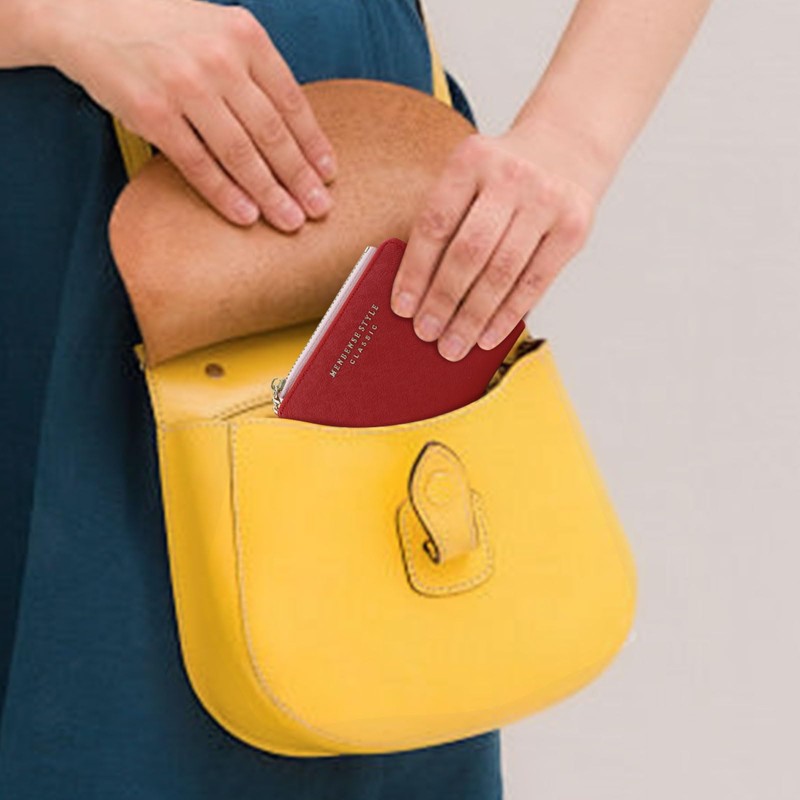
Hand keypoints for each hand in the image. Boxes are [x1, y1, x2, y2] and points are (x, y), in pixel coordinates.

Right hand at [43, 0, 336, 228]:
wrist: (87, 12)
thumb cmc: (161, 27)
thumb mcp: (217, 30)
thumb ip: (253, 71)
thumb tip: (292, 131)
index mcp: (245, 35)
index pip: (291, 100)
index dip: (313, 143)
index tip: (328, 175)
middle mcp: (219, 58)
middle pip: (272, 132)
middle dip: (299, 177)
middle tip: (318, 209)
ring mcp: (185, 85)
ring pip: (240, 152)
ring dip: (270, 193)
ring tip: (290, 220)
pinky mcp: (153, 112)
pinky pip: (198, 163)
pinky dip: (225, 194)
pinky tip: (246, 215)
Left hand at [390, 127, 599, 359]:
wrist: (568, 144)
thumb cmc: (504, 176)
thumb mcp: (470, 178)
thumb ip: (447, 223)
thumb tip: (418, 293)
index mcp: (472, 159)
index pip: (435, 223)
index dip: (415, 271)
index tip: (402, 308)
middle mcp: (510, 176)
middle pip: (469, 251)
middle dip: (443, 300)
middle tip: (427, 333)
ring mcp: (546, 201)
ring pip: (502, 272)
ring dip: (473, 316)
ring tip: (453, 345)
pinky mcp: (573, 227)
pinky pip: (535, 282)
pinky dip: (508, 314)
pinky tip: (488, 336)